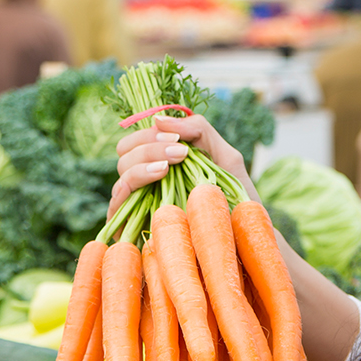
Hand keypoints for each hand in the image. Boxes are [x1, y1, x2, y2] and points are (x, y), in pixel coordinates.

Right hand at [106, 115, 258, 223]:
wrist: (243, 241)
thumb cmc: (236, 201)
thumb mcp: (225, 158)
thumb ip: (199, 131)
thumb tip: (158, 119)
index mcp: (161, 166)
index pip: (137, 141)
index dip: (151, 134)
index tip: (179, 141)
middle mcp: (144, 186)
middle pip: (124, 153)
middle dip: (149, 146)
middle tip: (179, 153)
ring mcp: (136, 208)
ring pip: (121, 174)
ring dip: (144, 161)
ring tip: (170, 167)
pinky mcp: (132, 231)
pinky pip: (117, 204)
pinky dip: (134, 182)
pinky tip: (160, 175)